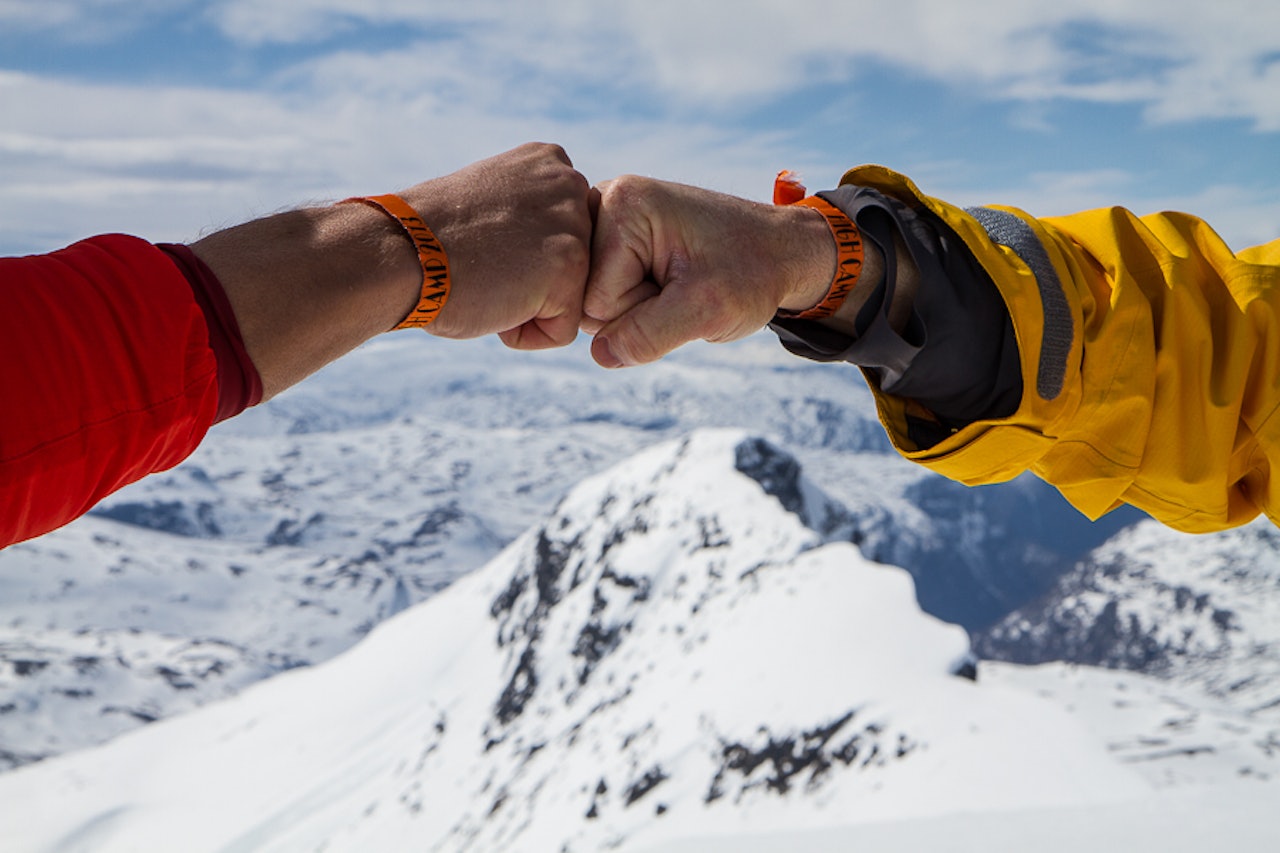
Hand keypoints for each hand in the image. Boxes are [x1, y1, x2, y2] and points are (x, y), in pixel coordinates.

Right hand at [402, 142, 592, 348]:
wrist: (397, 252)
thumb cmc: (428, 238)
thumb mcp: (491, 201)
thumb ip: (530, 215)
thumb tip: (548, 250)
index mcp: (552, 163)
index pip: (563, 237)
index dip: (519, 257)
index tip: (482, 243)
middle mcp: (572, 185)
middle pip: (573, 268)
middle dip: (529, 283)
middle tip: (482, 262)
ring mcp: (575, 226)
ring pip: (568, 300)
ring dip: (524, 307)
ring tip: (486, 279)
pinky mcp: (571, 268)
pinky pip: (561, 332)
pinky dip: (523, 333)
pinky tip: (492, 301)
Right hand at [582, 175, 836, 367]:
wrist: (781, 252)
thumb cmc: (752, 272)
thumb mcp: (707, 309)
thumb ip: (648, 336)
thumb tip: (599, 355)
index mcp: (621, 204)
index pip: (596, 299)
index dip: (641, 311)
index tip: (685, 284)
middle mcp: (604, 203)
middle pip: (587, 301)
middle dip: (635, 311)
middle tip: (683, 287)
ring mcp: (607, 221)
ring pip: (595, 304)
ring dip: (639, 309)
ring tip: (679, 282)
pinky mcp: (614, 240)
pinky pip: (606, 297)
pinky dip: (639, 302)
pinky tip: (668, 282)